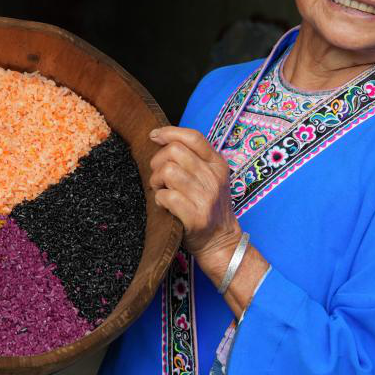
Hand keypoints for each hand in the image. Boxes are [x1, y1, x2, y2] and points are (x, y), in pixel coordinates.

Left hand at [148, 127, 241, 261]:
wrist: (221, 241)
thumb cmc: (207, 206)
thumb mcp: (209, 178)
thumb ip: (192, 159)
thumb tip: (160, 138)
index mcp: (218, 164)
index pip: (193, 137)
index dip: (169, 132)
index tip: (153, 136)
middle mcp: (214, 178)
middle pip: (174, 151)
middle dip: (157, 162)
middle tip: (159, 178)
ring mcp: (206, 197)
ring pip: (168, 172)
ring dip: (156, 181)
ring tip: (160, 190)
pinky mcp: (196, 216)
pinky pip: (166, 196)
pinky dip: (159, 199)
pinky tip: (164, 205)